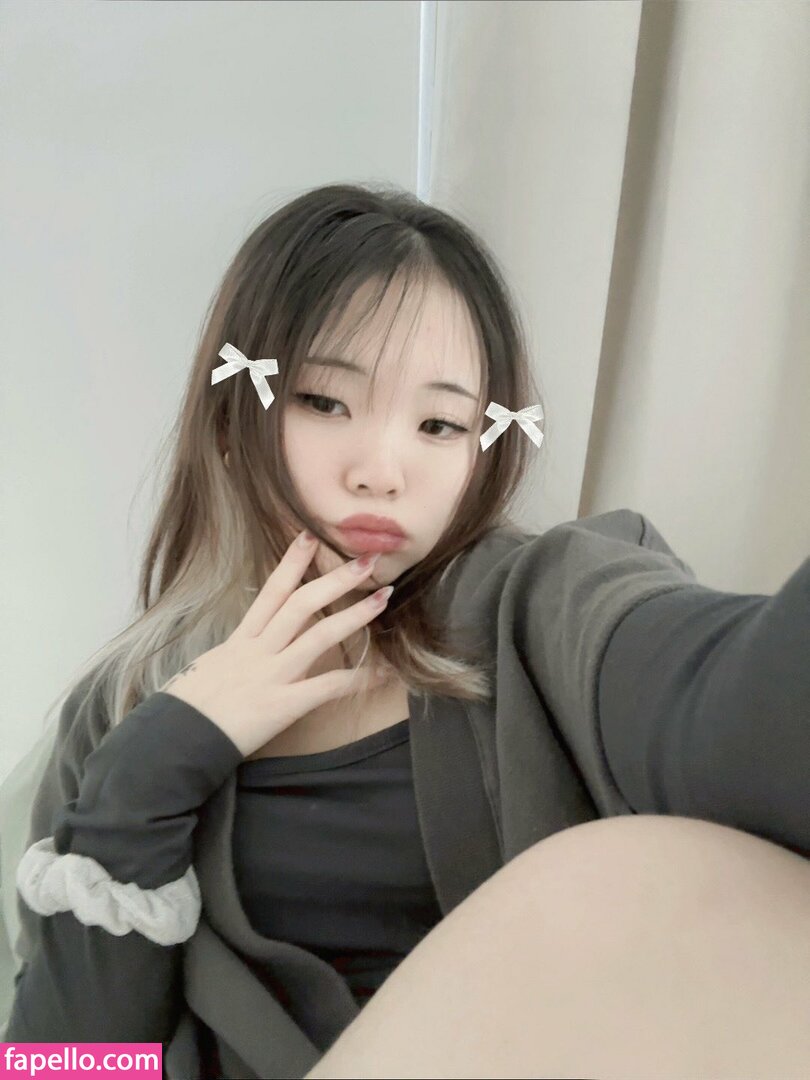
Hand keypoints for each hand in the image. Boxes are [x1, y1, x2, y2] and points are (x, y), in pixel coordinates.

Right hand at [159, 532, 390, 756]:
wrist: (173, 741)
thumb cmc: (185, 712)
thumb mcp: (207, 672)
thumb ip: (233, 658)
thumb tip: (246, 651)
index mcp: (239, 642)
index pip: (270, 592)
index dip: (291, 562)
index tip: (310, 536)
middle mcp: (257, 651)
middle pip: (301, 604)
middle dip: (336, 579)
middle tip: (367, 560)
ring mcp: (271, 676)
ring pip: (319, 636)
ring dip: (355, 614)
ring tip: (384, 598)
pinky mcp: (282, 705)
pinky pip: (327, 688)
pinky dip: (359, 679)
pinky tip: (384, 673)